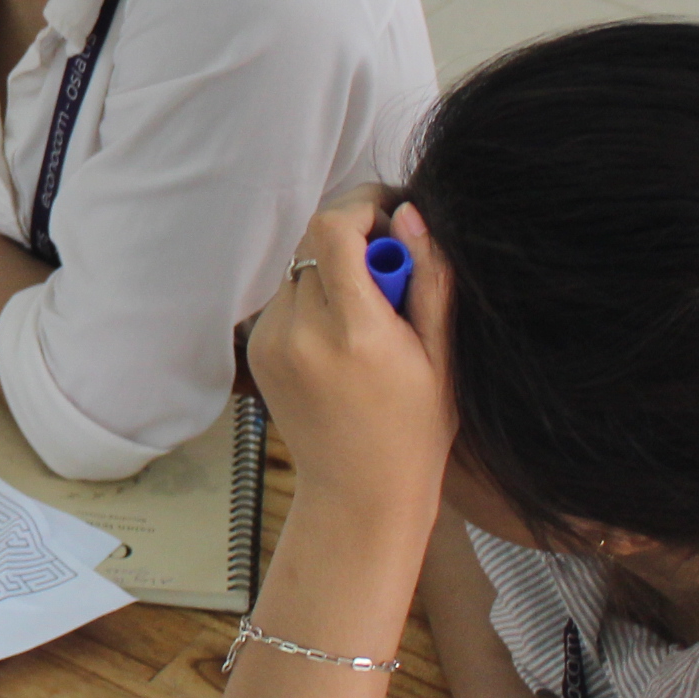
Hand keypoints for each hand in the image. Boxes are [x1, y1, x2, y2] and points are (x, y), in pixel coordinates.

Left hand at [244, 193, 454, 526]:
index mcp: (352, 332)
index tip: (392, 212)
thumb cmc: (415, 428)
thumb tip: (410, 214)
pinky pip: (285, 297)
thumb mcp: (442, 355)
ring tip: (372, 316)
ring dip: (334, 270)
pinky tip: (344, 338)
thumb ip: (429, 278)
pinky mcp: (255, 350)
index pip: (333, 229)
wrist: (359, 492)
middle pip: (315, 242)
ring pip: (299, 267)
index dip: (363, 205)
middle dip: (356, 239)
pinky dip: (315, 298)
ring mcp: (270, 341)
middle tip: (393, 273)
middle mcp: (300, 332)